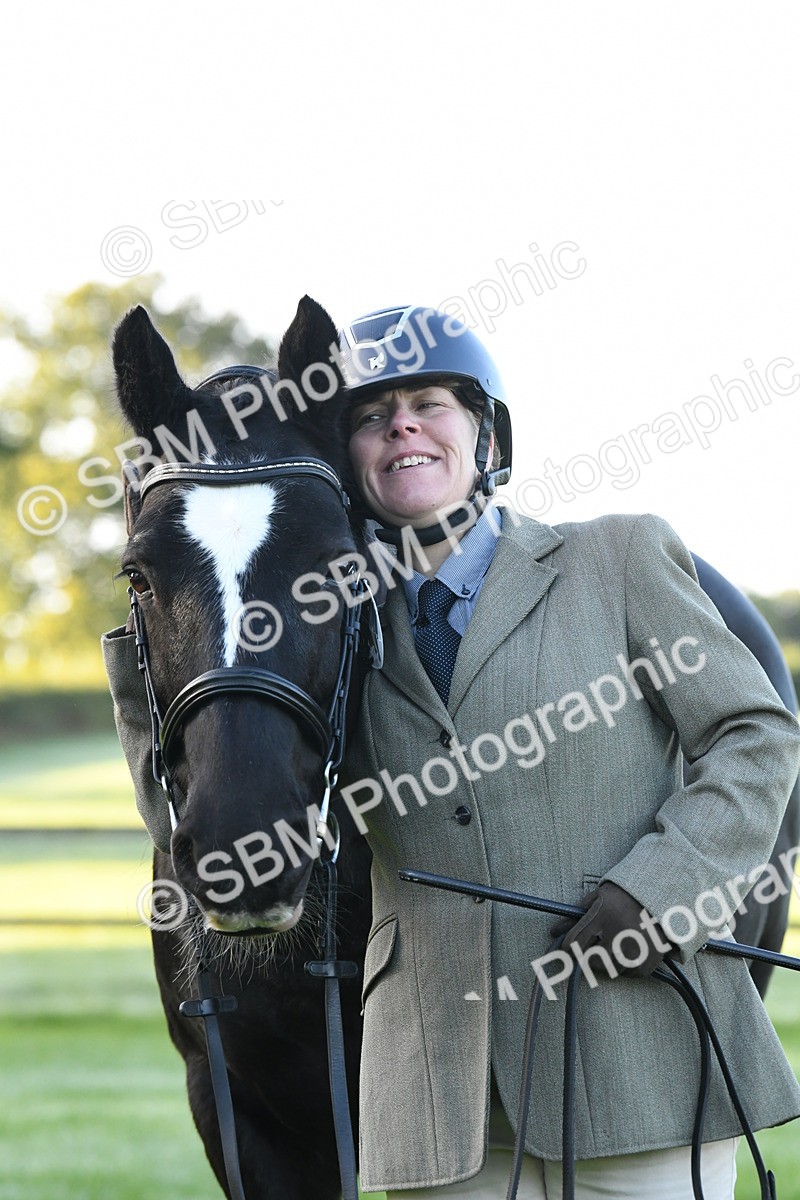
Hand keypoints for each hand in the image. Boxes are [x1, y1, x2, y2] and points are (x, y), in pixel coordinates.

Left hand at [551, 881, 674, 977]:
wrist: (665, 899)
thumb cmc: (627, 896)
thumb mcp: (599, 897)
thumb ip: (577, 915)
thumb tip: (554, 931)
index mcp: (603, 916)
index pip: (574, 942)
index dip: (567, 948)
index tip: (567, 948)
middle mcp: (618, 936)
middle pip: (589, 961)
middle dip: (588, 954)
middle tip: (597, 943)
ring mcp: (633, 952)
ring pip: (608, 970)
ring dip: (607, 961)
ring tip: (617, 942)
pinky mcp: (646, 964)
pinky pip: (628, 974)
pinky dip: (626, 965)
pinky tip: (632, 948)